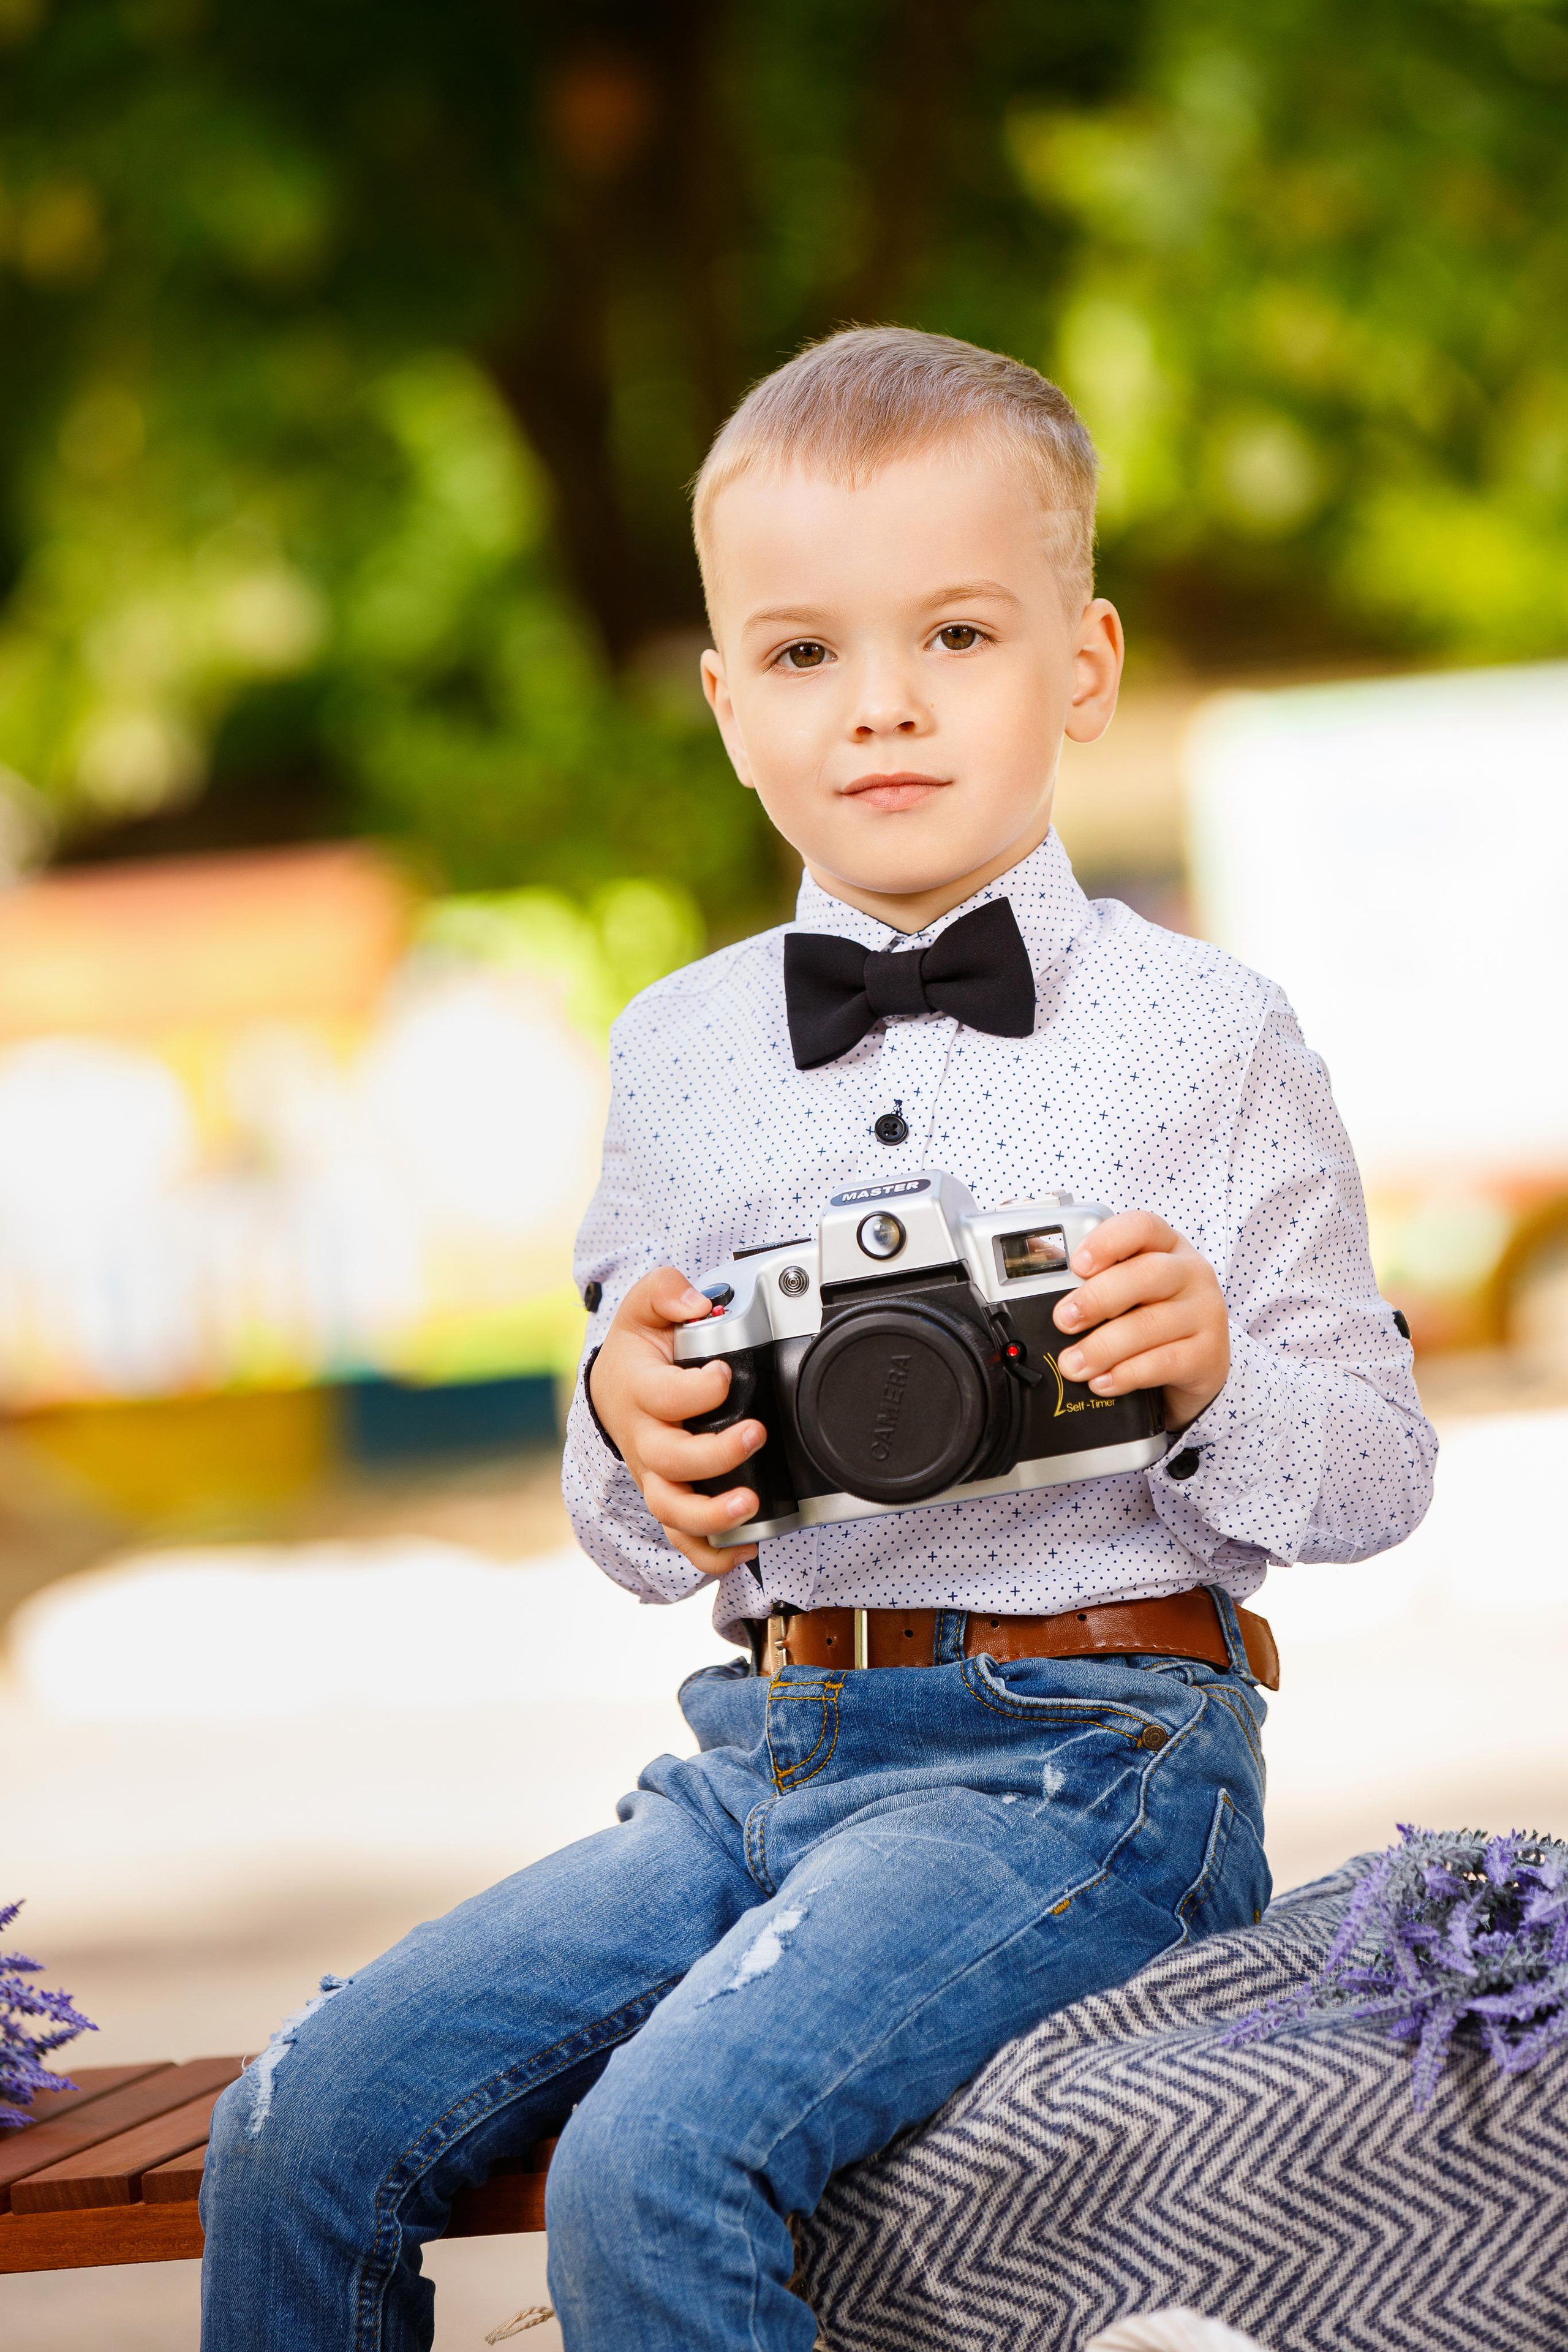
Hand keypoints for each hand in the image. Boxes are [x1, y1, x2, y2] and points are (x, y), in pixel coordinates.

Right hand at [588, 1267, 766, 1576]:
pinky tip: (746, 1547)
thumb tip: (696, 1303)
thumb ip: (666, 1290)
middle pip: (670, 1460)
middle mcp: (643, 1440)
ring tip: (748, 1505)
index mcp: (638, 1391)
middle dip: (715, 1455)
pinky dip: (711, 1553)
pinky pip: (683, 1539)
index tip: (726, 1373)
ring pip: (672, 1510)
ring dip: (710, 1515)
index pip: (665, 1396)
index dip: (699, 1389)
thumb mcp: (644, 1304)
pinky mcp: (668, 1498)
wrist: (613, 1388)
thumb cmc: (638, 1349)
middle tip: (755, 1434)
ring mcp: (654, 1475)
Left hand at [1052, 1213, 1228, 1433]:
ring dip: (1103, 1347)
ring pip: (1150, 1325)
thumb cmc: (1153, 1315)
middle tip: (1063, 1320)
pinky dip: (1127, 1374)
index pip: (1142, 1227)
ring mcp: (1205, 1312)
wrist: (1199, 1361)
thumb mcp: (1130, 1290)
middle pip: (1146, 1275)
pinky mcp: (1209, 1354)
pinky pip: (1164, 1362)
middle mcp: (1190, 1273)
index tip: (1077, 1265)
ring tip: (1073, 1364)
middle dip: (1097, 1298)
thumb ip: (1095, 1284)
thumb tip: (1042, 1296)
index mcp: (1166, 1246)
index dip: (1107, 1242)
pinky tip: (1103, 1381)